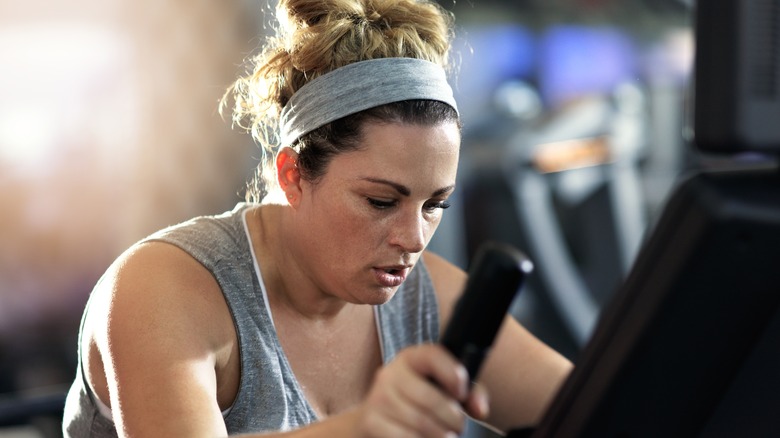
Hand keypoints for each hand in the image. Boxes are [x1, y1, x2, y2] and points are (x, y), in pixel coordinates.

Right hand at [354, 343, 488, 437]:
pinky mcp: (370, 421)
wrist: (377, 418)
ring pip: (420, 422)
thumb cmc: (417, 401)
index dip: (452, 374)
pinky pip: (404, 437)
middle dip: (453, 419)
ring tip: (447, 436)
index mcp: (411, 358)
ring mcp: (378, 398)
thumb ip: (469, 393)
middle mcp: (391, 373)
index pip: (432, 355)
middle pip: (430, 398)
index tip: (461, 393)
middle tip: (459, 427)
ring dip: (441, 435)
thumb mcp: (443, 388)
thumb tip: (480, 409)